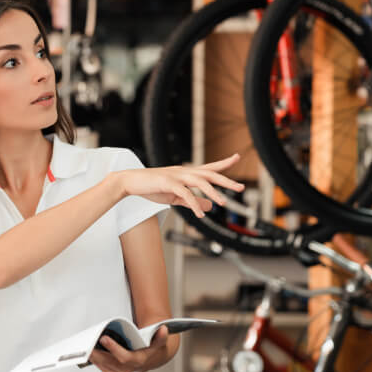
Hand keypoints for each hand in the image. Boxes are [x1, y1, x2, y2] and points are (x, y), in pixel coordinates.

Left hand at [88, 325, 170, 371]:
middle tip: (87, 344)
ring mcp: (122, 371)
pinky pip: (103, 367)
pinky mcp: (116, 371)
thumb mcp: (160, 340)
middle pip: (110, 363)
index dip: (114, 348)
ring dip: (94, 358)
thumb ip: (161, 336)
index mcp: (139, 360)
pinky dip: (96, 361)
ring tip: (85, 348)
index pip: (124, 357)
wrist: (154, 357)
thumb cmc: (154, 347)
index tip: (104, 338)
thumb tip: (163, 329)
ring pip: (105, 366)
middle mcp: (130, 368)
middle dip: (98, 354)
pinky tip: (89, 353)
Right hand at [117, 154, 244, 217]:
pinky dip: (194, 203)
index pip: (209, 167)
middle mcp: (184, 172)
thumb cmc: (152, 188)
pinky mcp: (168, 183)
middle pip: (210, 174)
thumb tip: (210, 205)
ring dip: (213, 192)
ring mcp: (176, 176)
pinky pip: (185, 194)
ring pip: (200, 181)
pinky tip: (200, 214)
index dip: (224, 163)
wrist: (130, 182)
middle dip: (226, 180)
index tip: (237, 157)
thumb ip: (193, 201)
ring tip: (224, 203)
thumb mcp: (176, 197)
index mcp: (187, 173)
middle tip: (241, 187)